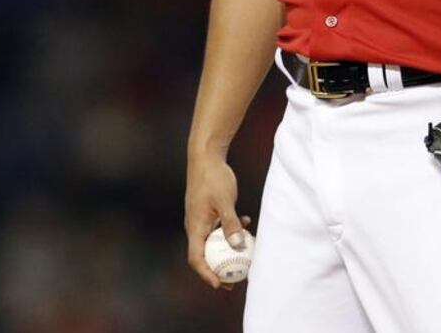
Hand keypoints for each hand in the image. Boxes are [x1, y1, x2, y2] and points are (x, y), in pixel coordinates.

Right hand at [185, 153, 250, 290]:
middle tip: (233, 280)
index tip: (219, 284)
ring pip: (213, 241)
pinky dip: (230, 230)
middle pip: (204, 254)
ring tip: (244, 257)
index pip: (196, 258)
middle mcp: (195, 226)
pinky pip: (218, 227)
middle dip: (218, 269)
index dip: (206, 274)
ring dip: (227, 250)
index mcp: (194, 227)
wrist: (206, 156)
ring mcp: (201, 218)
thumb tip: (238, 245)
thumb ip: (231, 223)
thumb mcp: (225, 201)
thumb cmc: (213, 177)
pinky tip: (246, 224)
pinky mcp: (209, 211)